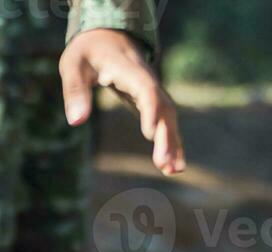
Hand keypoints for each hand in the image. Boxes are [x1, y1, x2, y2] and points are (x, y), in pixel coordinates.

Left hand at [60, 29, 184, 174]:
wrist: (110, 37)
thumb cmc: (89, 52)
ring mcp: (156, 94)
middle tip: (164, 164)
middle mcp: (150, 83)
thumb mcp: (73, 65)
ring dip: (173, 146)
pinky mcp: (155, 104)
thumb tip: (75, 122)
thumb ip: (75, 91)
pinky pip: (168, 124)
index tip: (149, 134)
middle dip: (166, 138)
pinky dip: (173, 144)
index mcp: (130, 71)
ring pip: (170, 120)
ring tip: (173, 171)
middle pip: (164, 110)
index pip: (147, 91)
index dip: (151, 111)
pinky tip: (174, 167)